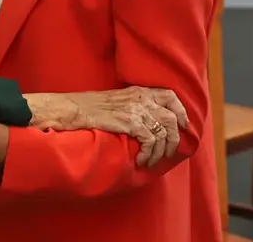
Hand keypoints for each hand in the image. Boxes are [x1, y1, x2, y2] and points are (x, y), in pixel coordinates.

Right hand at [26, 87, 188, 166]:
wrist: (70, 109)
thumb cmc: (88, 108)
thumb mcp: (116, 101)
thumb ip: (133, 106)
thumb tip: (147, 122)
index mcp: (139, 91)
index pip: (171, 96)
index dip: (181, 112)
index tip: (182, 127)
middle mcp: (140, 98)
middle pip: (172, 117)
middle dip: (174, 139)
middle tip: (169, 153)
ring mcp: (135, 109)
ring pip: (163, 132)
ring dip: (161, 151)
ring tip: (151, 160)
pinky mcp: (129, 121)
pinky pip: (150, 140)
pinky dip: (149, 153)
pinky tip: (141, 160)